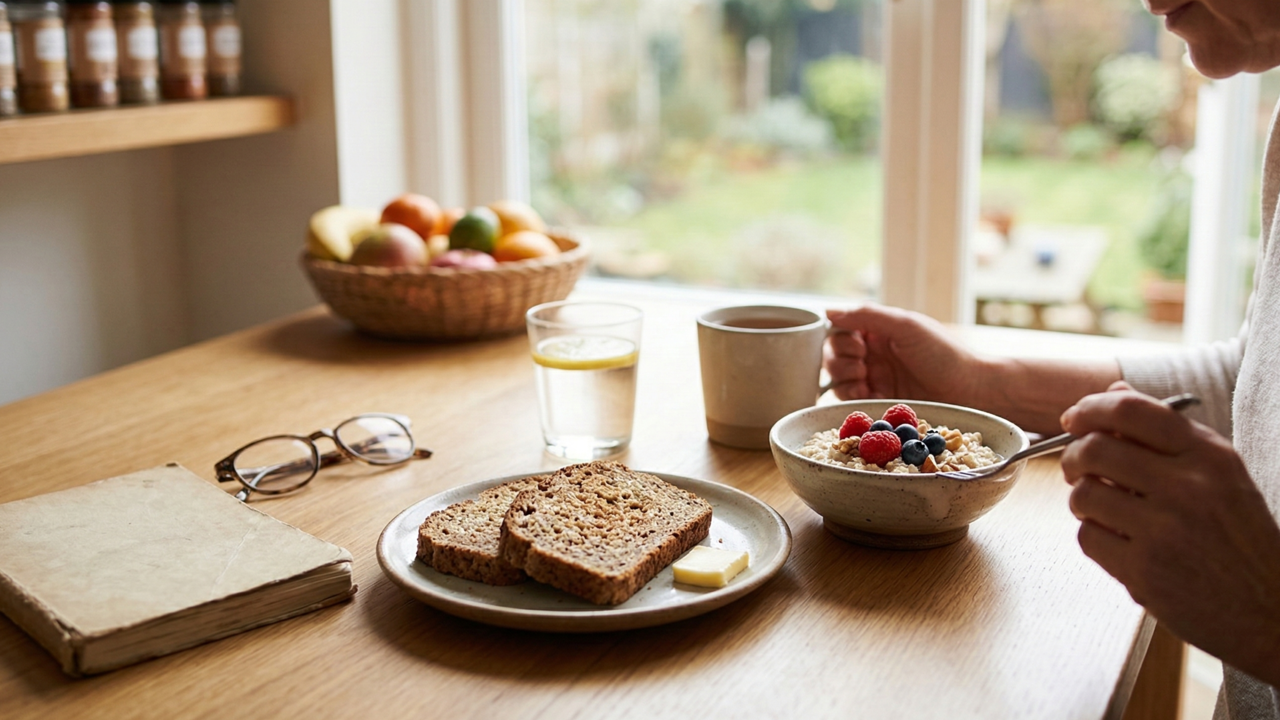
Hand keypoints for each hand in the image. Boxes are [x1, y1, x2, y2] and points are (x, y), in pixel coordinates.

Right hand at [825, 305, 981, 404]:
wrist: (971, 391)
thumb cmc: (944, 354)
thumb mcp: (906, 326)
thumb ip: (867, 315)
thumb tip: (828, 311)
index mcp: (879, 330)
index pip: (840, 330)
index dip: (841, 338)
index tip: (860, 346)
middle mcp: (874, 353)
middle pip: (833, 354)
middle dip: (840, 360)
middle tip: (863, 365)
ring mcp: (875, 378)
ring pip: (837, 377)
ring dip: (843, 377)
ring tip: (864, 381)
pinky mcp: (878, 401)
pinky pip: (849, 399)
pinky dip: (849, 396)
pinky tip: (865, 393)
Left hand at [1061, 384, 1279, 684]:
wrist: (1270, 610)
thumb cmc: (1240, 539)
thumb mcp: (1220, 474)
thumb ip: (1167, 433)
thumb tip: (1115, 390)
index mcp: (1209, 457)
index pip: (1131, 410)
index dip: (1090, 408)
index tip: (1074, 419)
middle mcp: (1188, 488)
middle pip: (1095, 449)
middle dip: (1074, 456)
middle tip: (1078, 468)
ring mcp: (1165, 531)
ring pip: (1083, 495)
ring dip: (1082, 500)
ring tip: (1103, 508)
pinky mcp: (1144, 571)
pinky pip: (1088, 537)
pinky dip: (1094, 537)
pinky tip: (1118, 541)